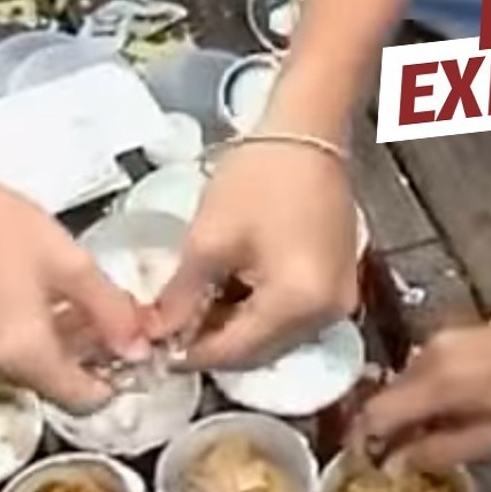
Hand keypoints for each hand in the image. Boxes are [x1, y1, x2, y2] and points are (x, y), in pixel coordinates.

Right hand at [0, 168, 144, 412]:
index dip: (117, 380)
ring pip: (33, 367)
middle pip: (57, 382)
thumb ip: (112, 312)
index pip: (82, 400)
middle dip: (92, 354)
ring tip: (87, 299)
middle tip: (117, 316)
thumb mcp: (71, 265)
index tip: (133, 353)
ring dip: (65, 343)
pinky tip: (50, 298)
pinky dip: (34, 335)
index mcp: (20, 354)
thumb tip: (139, 347)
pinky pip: (6, 351)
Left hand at [151, 141, 358, 368]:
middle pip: (260, 352)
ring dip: (236, 330)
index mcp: (297, 304)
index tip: (150, 350)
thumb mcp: (209, 240)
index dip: (189, 356)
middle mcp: (328, 314)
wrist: (309, 135)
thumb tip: (154, 334)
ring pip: (276, 337)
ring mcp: (340, 301)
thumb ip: (181, 297)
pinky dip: (260, 313)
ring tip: (195, 308)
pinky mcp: (340, 285)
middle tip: (168, 330)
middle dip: (213, 344)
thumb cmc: (259, 179)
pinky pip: (294, 317)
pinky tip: (231, 292)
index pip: (235, 353)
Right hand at [354, 318, 490, 470]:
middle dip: (387, 428)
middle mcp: (429, 352)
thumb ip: (441, 450)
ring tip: (428, 437)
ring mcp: (441, 338)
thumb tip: (394, 464)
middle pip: (388, 395)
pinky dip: (425, 391)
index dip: (364, 440)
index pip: (375, 411)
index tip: (366, 463)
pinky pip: (424, 367)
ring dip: (408, 409)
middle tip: (400, 458)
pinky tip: (446, 409)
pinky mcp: (454, 332)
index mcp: (437, 380)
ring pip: (405, 380)